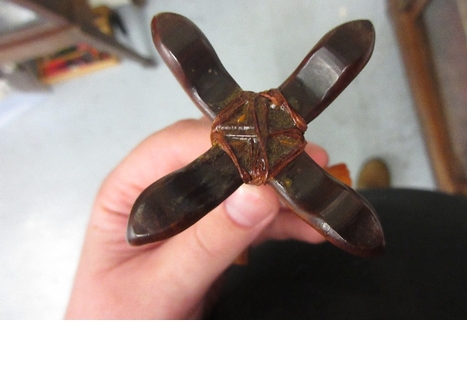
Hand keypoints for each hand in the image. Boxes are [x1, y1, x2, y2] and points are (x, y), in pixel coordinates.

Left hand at [65, 118, 327, 318]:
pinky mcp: (211, 230)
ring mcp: (189, 210)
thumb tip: (255, 195)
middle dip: (262, 162)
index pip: (176, 146)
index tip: (267, 157)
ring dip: (279, 191)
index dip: (225, 145)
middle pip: (215, 158)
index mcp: (129, 190)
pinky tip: (305, 225)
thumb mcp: (163, 282)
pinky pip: (249, 216)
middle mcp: (159, 190)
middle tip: (306, 164)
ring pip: (239, 184)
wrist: (125, 351)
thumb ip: (208, 240)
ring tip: (316, 198)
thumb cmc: (120, 319)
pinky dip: (280, 220)